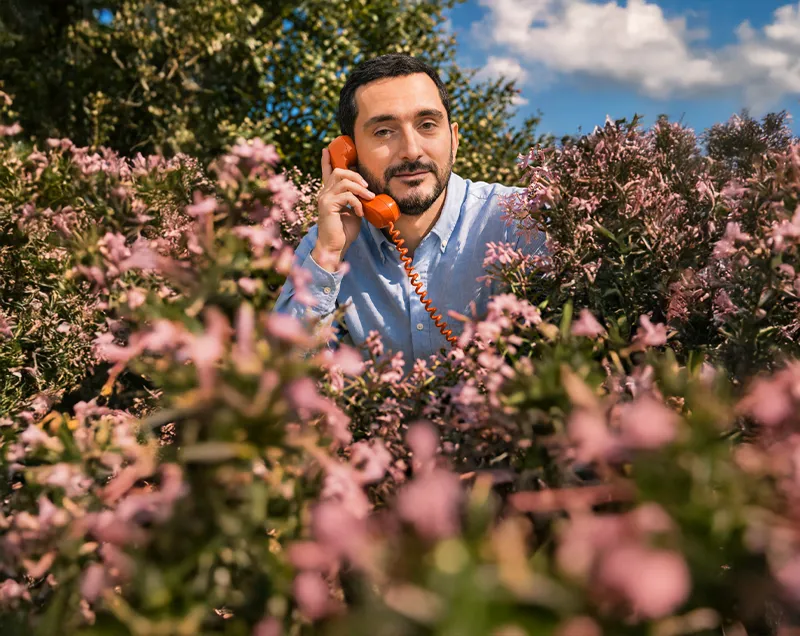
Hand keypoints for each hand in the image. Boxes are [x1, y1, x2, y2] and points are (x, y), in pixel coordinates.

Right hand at [312, 147, 375, 271]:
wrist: (335, 247)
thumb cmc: (344, 232)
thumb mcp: (353, 211)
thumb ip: (356, 200)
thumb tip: (368, 192)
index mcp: (329, 194)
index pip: (326, 172)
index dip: (327, 160)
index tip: (328, 149)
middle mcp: (324, 193)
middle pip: (338, 171)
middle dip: (355, 175)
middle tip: (367, 186)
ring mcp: (324, 198)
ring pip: (343, 181)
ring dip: (360, 188)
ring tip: (369, 197)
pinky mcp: (327, 205)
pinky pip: (346, 196)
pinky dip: (357, 202)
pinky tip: (360, 212)